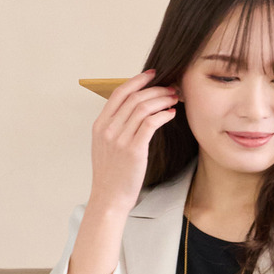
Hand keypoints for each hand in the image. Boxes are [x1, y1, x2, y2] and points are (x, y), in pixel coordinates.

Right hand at [88, 69, 178, 214]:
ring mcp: (120, 139)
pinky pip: (151, 123)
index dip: (137, 81)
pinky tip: (171, 113)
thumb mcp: (105, 147)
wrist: (109, 198)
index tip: (152, 75)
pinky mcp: (134, 150)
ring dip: (162, 99)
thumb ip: (115, 128)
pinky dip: (163, 114)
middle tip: (171, 87)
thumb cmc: (111, 176)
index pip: (119, 93)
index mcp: (99, 125)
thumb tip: (133, 111)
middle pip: (134, 97)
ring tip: (174, 98)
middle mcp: (108, 129)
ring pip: (143, 108)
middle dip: (155, 89)